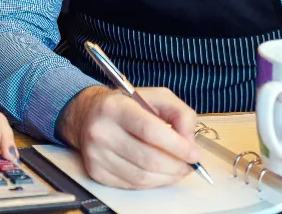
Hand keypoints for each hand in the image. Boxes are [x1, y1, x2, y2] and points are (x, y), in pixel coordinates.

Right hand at [58, 86, 200, 189]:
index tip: (193, 153)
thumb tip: (189, 140)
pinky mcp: (96, 172)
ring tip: (178, 169)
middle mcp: (101, 131)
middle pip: (148, 158)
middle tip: (189, 164)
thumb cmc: (126, 106)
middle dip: (176, 166)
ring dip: (167, 177)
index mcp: (116, 107)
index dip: (177, 146)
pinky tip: (159, 172)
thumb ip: (179, 113)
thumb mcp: (155, 97)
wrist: (88, 115)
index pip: (150, 131)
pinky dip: (152, 182)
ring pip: (142, 177)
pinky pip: (132, 184)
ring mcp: (96, 155)